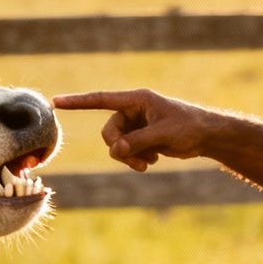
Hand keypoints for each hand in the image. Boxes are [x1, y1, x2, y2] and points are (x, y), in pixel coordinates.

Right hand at [52, 89, 213, 171]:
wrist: (206, 136)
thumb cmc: (189, 127)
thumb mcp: (164, 134)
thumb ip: (138, 142)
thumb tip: (116, 150)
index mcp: (137, 100)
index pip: (101, 100)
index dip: (78, 102)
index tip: (56, 102)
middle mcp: (133, 110)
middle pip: (109, 132)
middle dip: (119, 148)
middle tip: (136, 160)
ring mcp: (135, 125)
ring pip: (116, 145)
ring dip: (128, 158)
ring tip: (147, 164)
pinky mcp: (140, 138)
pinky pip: (126, 152)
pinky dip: (136, 159)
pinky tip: (153, 159)